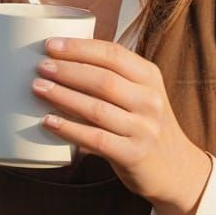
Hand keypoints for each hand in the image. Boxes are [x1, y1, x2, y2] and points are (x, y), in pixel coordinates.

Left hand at [31, 37, 211, 213]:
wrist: (177, 170)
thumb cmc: (145, 124)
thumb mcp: (140, 94)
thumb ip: (112, 77)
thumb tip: (61, 58)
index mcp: (149, 76)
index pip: (113, 54)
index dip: (80, 48)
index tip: (50, 44)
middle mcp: (150, 100)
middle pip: (103, 79)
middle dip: (67, 70)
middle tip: (40, 67)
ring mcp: (144, 128)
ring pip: (96, 108)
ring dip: (63, 96)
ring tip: (38, 88)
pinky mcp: (134, 154)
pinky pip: (96, 138)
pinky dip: (69, 128)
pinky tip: (49, 121)